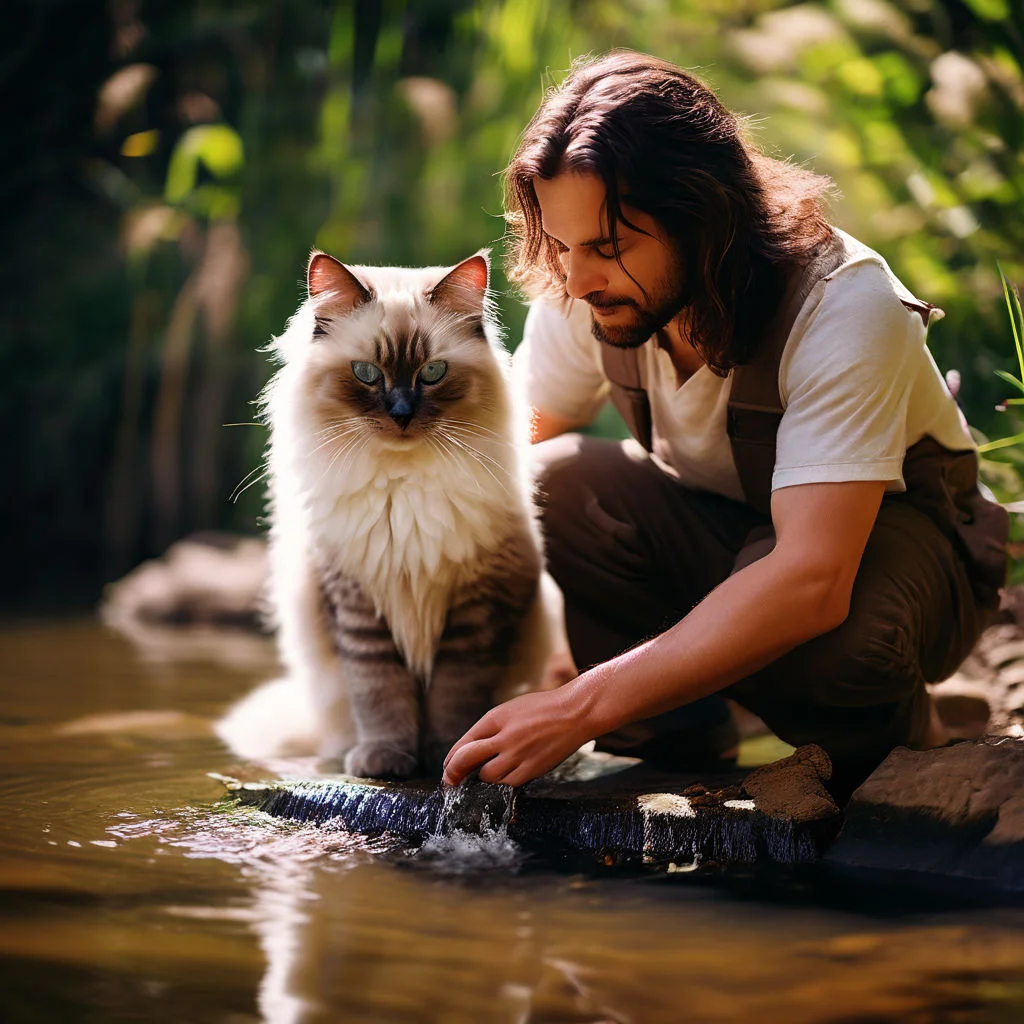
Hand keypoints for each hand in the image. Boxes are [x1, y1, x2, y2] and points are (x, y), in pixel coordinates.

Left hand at [442, 685, 592, 787]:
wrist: (575, 713)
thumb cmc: (543, 709)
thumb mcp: (511, 710)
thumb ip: (491, 728)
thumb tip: (471, 749)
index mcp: (496, 717)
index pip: (465, 742)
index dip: (452, 758)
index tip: (447, 767)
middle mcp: (504, 735)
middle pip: (467, 759)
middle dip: (453, 773)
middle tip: (449, 781)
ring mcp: (519, 754)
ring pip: (487, 776)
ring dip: (483, 777)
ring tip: (485, 775)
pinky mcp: (533, 768)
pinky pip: (509, 783)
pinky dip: (503, 782)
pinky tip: (504, 778)